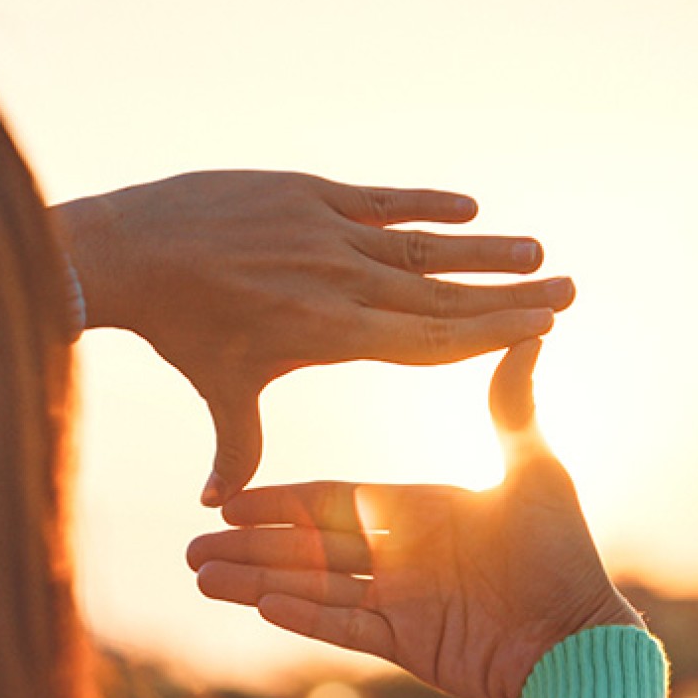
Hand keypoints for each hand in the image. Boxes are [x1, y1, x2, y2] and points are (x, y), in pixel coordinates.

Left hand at [53, 172, 573, 504]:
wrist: (131, 252)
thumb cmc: (178, 330)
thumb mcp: (220, 388)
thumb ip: (236, 444)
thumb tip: (218, 504)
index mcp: (331, 336)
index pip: (430, 341)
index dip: (490, 335)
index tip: (541, 329)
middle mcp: (340, 284)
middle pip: (444, 294)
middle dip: (509, 293)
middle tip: (566, 288)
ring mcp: (327, 234)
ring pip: (422, 245)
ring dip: (482, 249)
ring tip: (536, 250)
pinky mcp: (309, 193)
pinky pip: (382, 199)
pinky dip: (427, 202)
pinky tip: (470, 207)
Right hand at [186, 339, 642, 697]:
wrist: (580, 637)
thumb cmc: (564, 553)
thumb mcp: (534, 472)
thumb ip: (511, 409)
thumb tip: (528, 333)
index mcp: (422, 509)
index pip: (334, 500)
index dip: (282, 500)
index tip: (232, 497)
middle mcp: (403, 553)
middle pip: (311, 545)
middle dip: (252, 545)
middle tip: (191, 545)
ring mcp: (403, 602)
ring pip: (315, 586)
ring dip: (259, 581)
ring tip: (200, 576)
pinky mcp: (409, 645)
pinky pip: (345, 627)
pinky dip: (302, 616)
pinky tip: (256, 606)